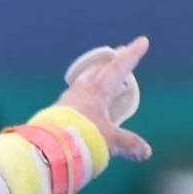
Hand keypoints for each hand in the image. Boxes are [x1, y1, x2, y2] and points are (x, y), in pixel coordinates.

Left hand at [54, 37, 152, 160]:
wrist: (47, 148)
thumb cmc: (80, 139)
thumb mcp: (109, 141)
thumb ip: (128, 144)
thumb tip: (145, 152)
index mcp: (97, 92)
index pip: (118, 68)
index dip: (132, 55)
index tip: (142, 40)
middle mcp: (80, 92)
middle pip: (98, 69)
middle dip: (111, 60)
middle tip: (119, 51)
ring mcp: (66, 101)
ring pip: (83, 81)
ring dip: (93, 75)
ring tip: (99, 74)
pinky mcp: (55, 113)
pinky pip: (72, 97)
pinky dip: (81, 94)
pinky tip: (80, 101)